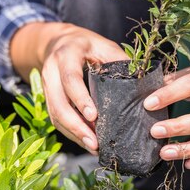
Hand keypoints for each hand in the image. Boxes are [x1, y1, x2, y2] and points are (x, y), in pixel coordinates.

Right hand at [40, 23, 126, 151]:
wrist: (59, 42)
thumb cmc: (88, 44)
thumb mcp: (104, 45)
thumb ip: (119, 61)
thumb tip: (142, 83)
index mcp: (66, 55)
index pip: (70, 79)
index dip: (80, 99)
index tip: (94, 117)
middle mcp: (51, 72)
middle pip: (58, 103)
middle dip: (75, 126)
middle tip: (94, 142)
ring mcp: (47, 87)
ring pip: (55, 115)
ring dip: (73, 134)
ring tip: (93, 147)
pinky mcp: (48, 99)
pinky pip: (56, 119)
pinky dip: (71, 132)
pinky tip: (86, 142)